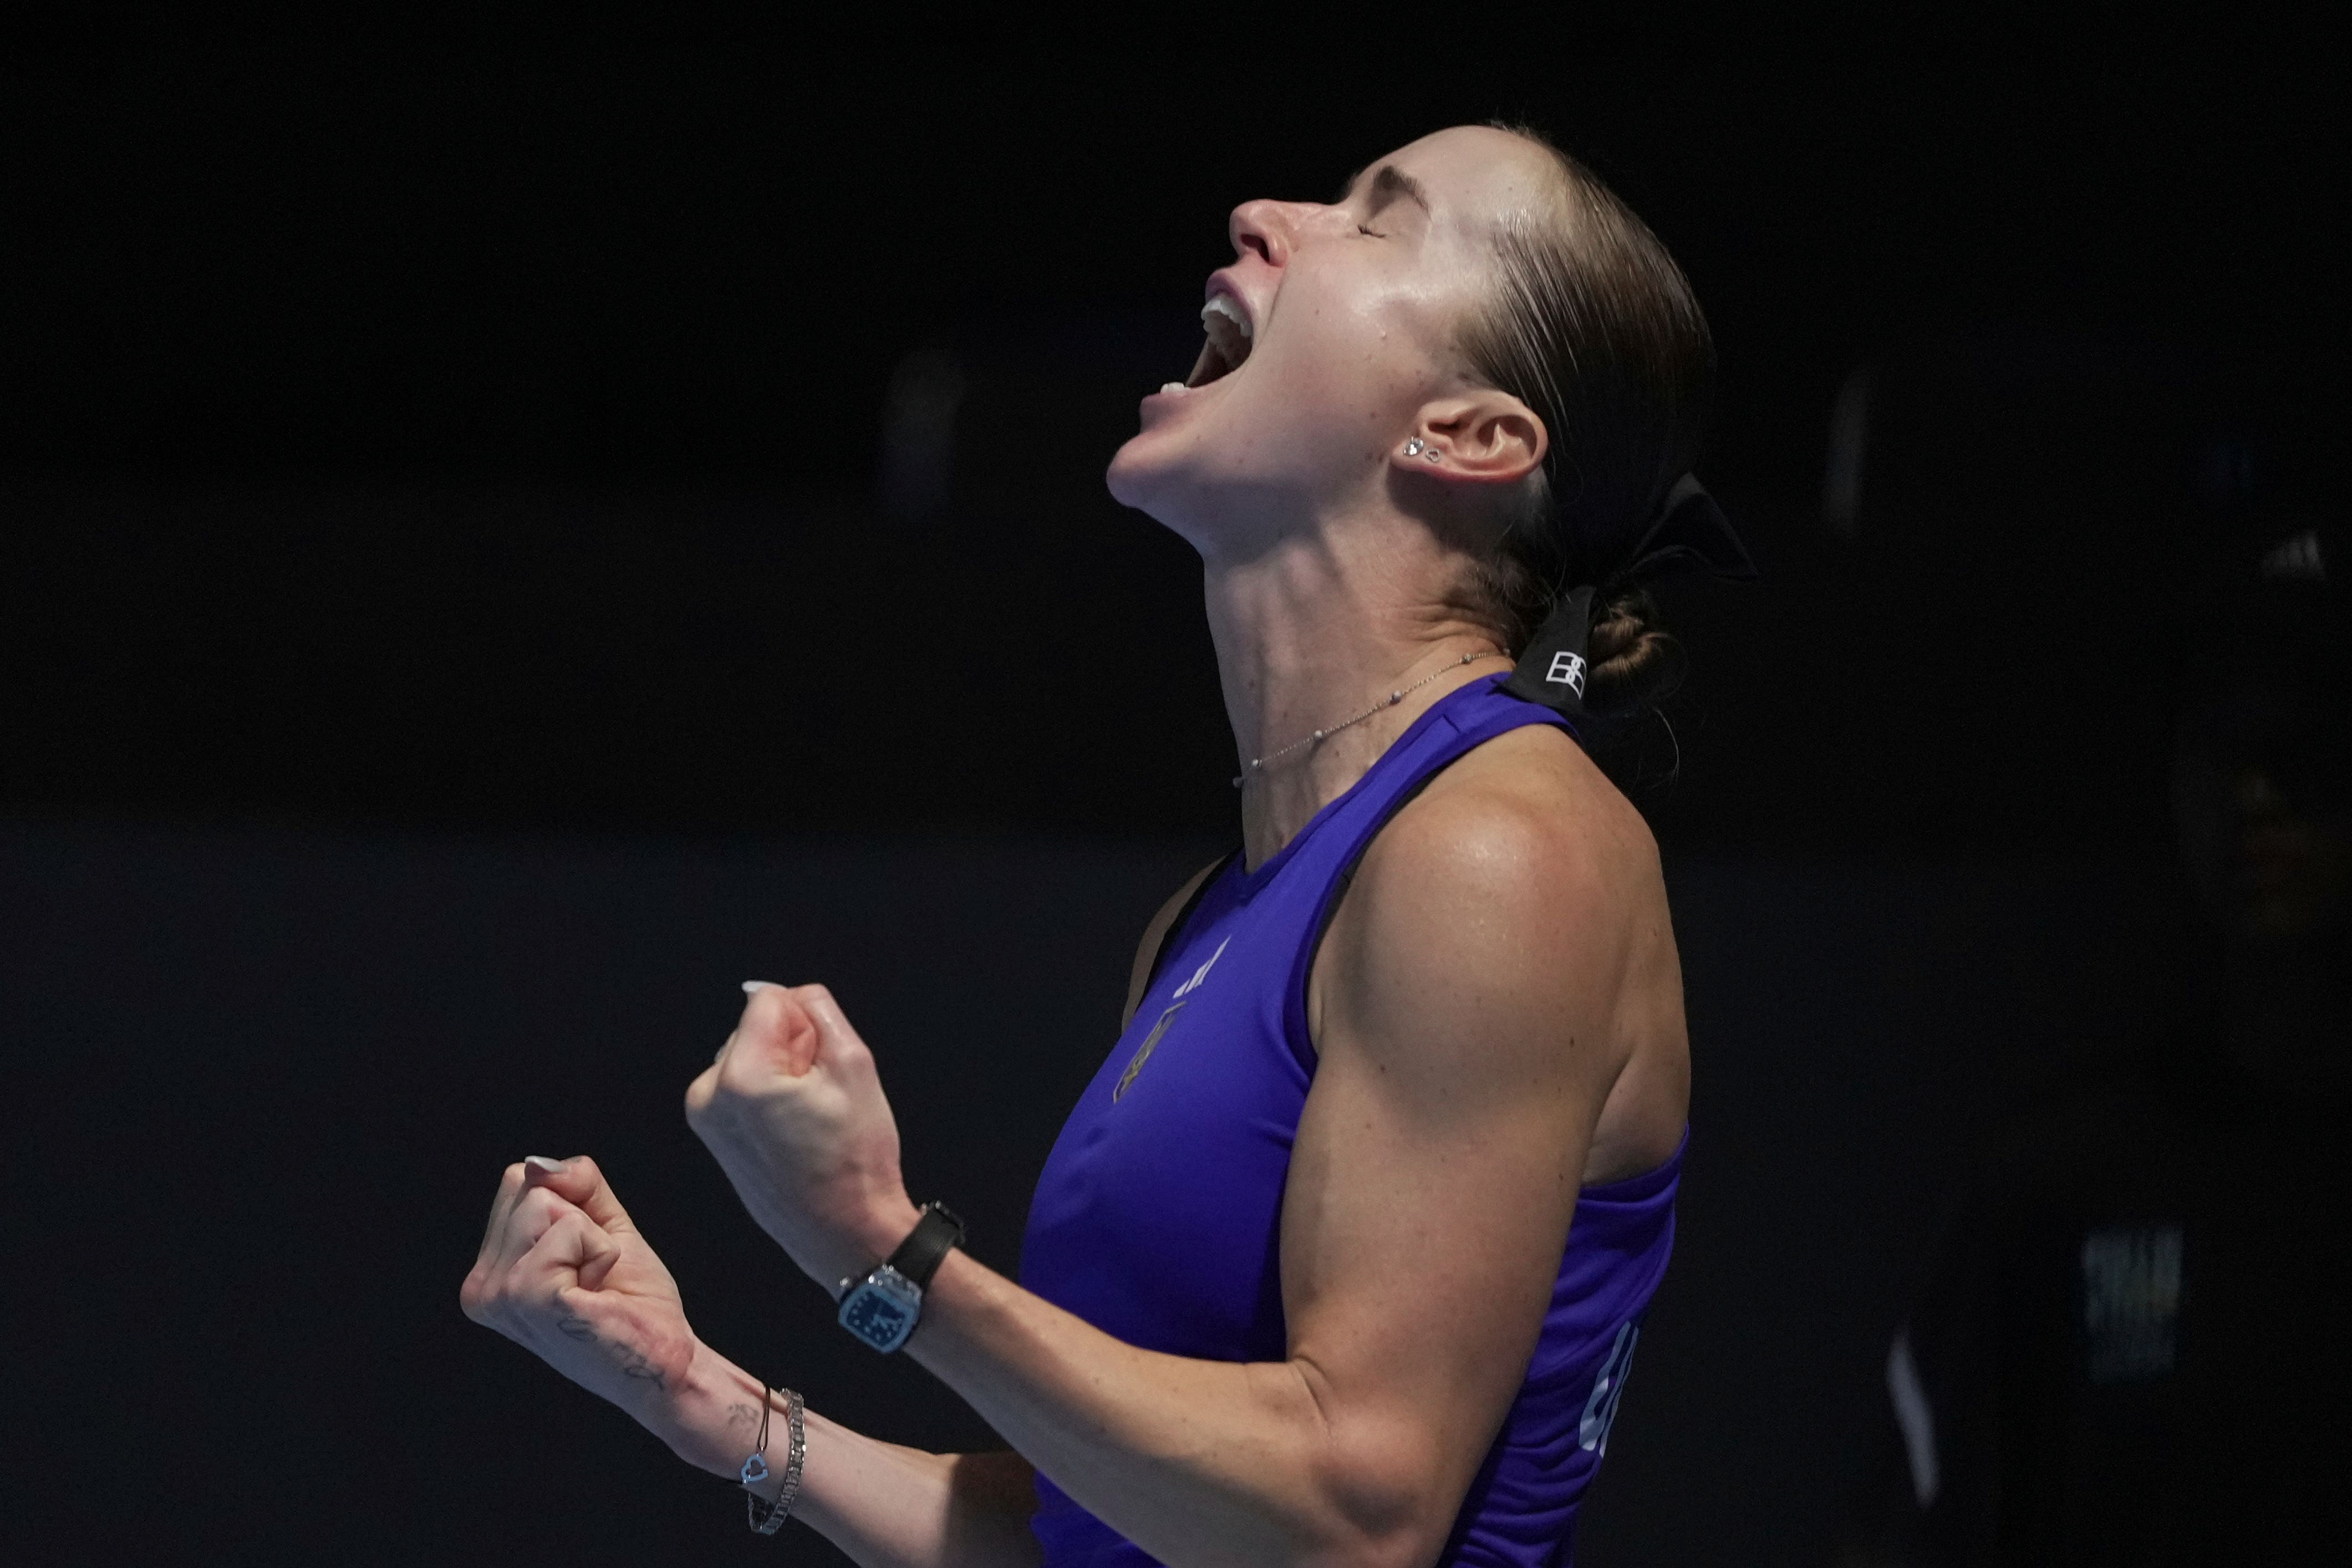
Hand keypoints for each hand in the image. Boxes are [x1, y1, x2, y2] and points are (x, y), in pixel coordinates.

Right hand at [459, 1155, 698, 1414]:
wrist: (665, 1363)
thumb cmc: (634, 1299)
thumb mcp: (604, 1225)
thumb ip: (576, 1183)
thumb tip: (537, 1163)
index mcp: (488, 1273)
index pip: (520, 1181)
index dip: (573, 1208)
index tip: (585, 1260)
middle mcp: (479, 1288)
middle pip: (530, 1187)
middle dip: (581, 1221)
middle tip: (594, 1276)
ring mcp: (497, 1295)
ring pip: (547, 1202)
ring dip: (593, 1239)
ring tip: (594, 1286)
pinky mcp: (528, 1298)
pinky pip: (570, 1229)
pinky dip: (601, 1251)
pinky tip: (598, 1294)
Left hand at [685, 983, 921, 1292]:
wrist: (843, 1232)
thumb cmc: (855, 1159)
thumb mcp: (856, 1065)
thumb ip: (820, 1011)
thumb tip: (791, 996)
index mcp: (741, 1077)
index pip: (770, 1000)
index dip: (809, 1024)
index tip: (823, 1068)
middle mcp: (709, 1095)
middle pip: (755, 1027)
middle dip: (792, 1049)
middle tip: (821, 1099)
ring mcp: (706, 1119)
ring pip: (750, 1055)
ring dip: (781, 1072)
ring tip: (809, 1119)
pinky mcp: (712, 1135)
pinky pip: (741, 1086)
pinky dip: (768, 1095)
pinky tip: (794, 1130)